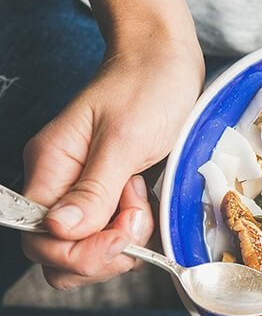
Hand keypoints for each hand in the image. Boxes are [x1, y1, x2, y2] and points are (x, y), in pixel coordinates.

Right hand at [21, 37, 203, 288]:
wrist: (167, 61)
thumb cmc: (147, 87)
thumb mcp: (123, 138)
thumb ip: (93, 188)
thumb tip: (59, 230)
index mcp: (51, 167)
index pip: (40, 238)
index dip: (81, 250)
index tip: (124, 229)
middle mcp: (62, 185)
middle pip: (62, 254)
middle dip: (106, 250)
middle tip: (138, 214)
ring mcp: (88, 191)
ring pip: (92, 249)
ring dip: (125, 240)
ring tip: (145, 199)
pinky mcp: (113, 195)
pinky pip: (115, 234)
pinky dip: (136, 231)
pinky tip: (151, 203)